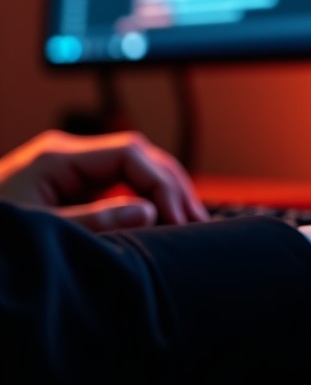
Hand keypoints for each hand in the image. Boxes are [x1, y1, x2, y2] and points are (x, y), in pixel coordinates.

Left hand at [0, 130, 207, 231]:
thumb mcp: (42, 233)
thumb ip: (96, 220)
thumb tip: (148, 210)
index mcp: (58, 157)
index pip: (131, 152)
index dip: (162, 180)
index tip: (180, 213)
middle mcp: (67, 157)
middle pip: (138, 157)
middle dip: (171, 185)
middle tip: (195, 220)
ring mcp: (70, 172)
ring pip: (133, 170)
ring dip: (162, 193)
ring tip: (188, 223)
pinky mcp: (71, 190)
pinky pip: (119, 187)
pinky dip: (145, 202)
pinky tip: (161, 222)